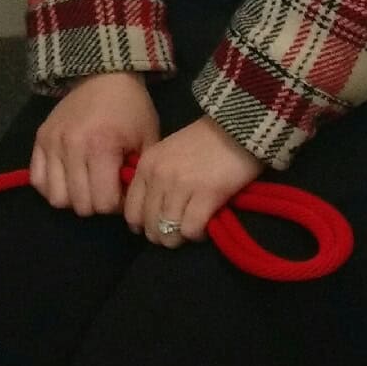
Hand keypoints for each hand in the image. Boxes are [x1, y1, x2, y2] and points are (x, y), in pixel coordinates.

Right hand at [29, 72, 158, 215]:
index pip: (105, 204)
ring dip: (73, 198)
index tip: (122, 189)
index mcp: (102, 146)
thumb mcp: (147, 140)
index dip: (118, 204)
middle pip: (80, 204)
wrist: (104, 76)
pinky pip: (38, 180)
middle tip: (106, 187)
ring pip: (56, 197)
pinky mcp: (40, 138)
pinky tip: (67, 178)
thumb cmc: (131, 109)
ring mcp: (52, 142)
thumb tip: (125, 204)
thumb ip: (137, 175)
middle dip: (97, 204)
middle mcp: (72, 146)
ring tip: (86, 184)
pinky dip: (52, 186)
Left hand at [122, 115, 263, 246]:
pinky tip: (205, 226)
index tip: (155, 228)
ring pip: (168, 232)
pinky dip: (197, 234)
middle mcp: (158, 176)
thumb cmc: (202, 142)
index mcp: (146, 165)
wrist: (235, 128)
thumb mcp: (167, 154)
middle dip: (162, 236)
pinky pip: (191, 230)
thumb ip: (155, 178)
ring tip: (192, 229)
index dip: (142, 226)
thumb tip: (151, 213)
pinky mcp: (206, 195)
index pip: (131, 210)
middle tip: (177, 232)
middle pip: (149, 225)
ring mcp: (181, 185)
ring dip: (180, 237)